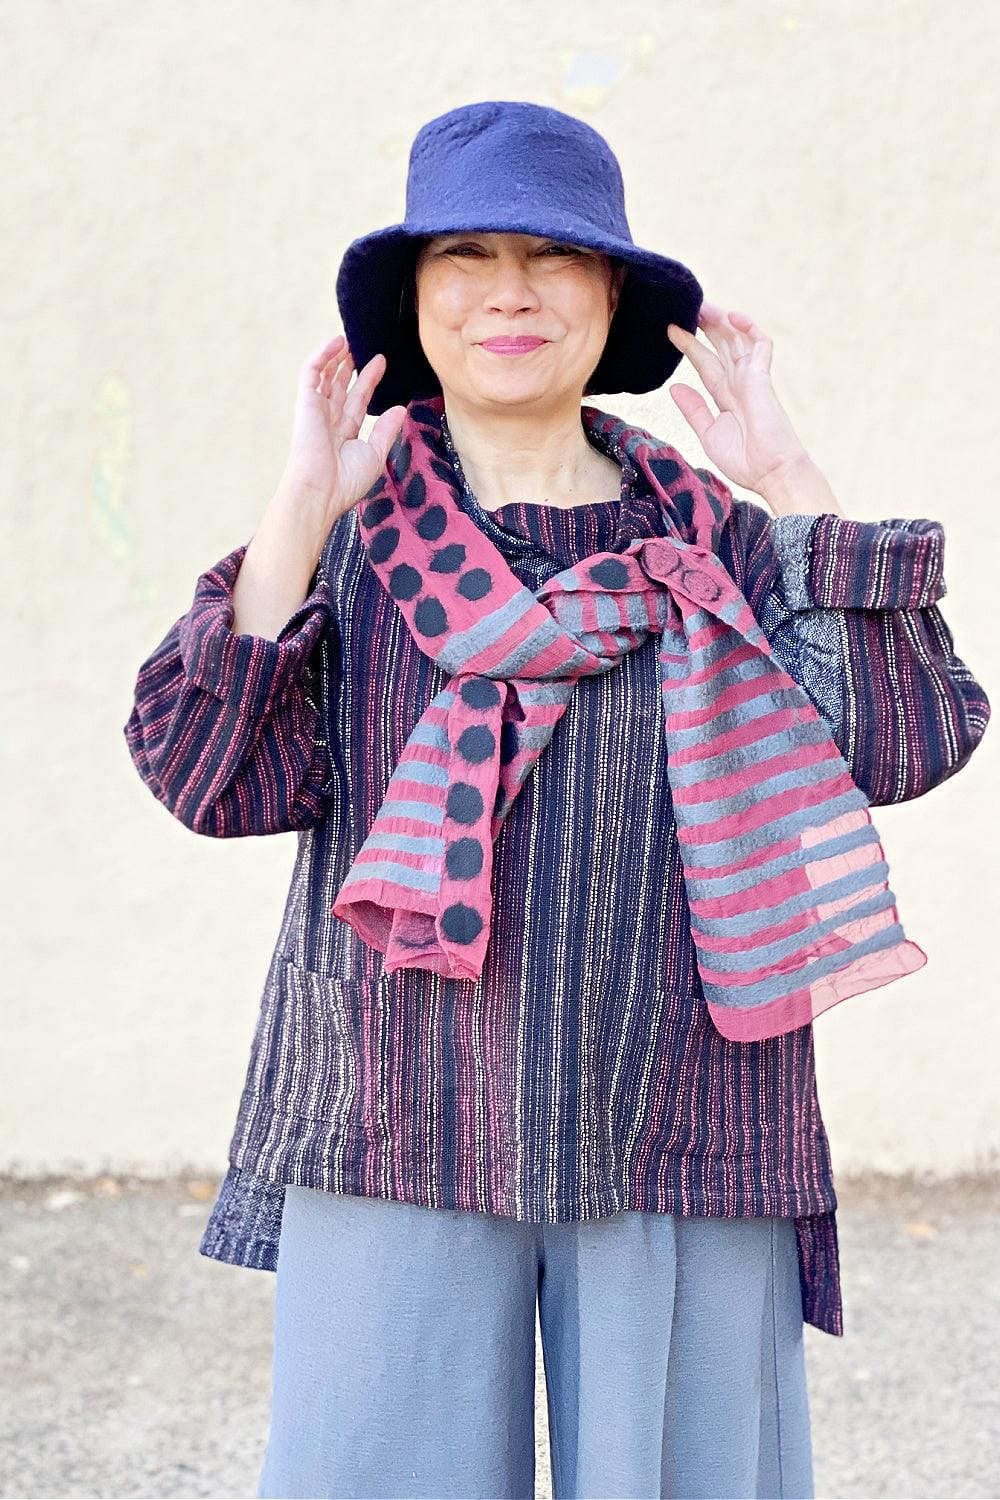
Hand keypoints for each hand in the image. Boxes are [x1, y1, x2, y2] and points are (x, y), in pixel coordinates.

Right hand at [281, 333, 407, 521]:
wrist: (321, 490)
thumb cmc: (346, 481)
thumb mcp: (375, 454)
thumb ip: (387, 430)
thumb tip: (401, 409)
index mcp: (344, 433)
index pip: (358, 400)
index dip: (369, 381)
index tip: (381, 362)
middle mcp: (329, 420)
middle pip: (341, 385)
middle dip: (350, 365)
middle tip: (363, 345)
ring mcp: (316, 410)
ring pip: (326, 375)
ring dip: (336, 356)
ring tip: (350, 338)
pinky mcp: (305, 402)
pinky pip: (311, 371)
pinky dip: (322, 355)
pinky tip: (337, 341)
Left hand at [665, 303, 809, 495]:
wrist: (770, 473)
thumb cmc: (744, 460)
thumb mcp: (709, 433)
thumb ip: (694, 409)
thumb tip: (675, 387)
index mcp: (725, 396)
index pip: (705, 363)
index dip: (690, 345)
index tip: (671, 330)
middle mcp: (739, 383)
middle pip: (721, 345)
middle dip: (705, 325)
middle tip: (687, 305)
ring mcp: (752, 378)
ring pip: (737, 339)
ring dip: (721, 320)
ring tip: (701, 304)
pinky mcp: (763, 378)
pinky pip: (761, 345)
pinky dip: (750, 328)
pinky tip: (732, 317)